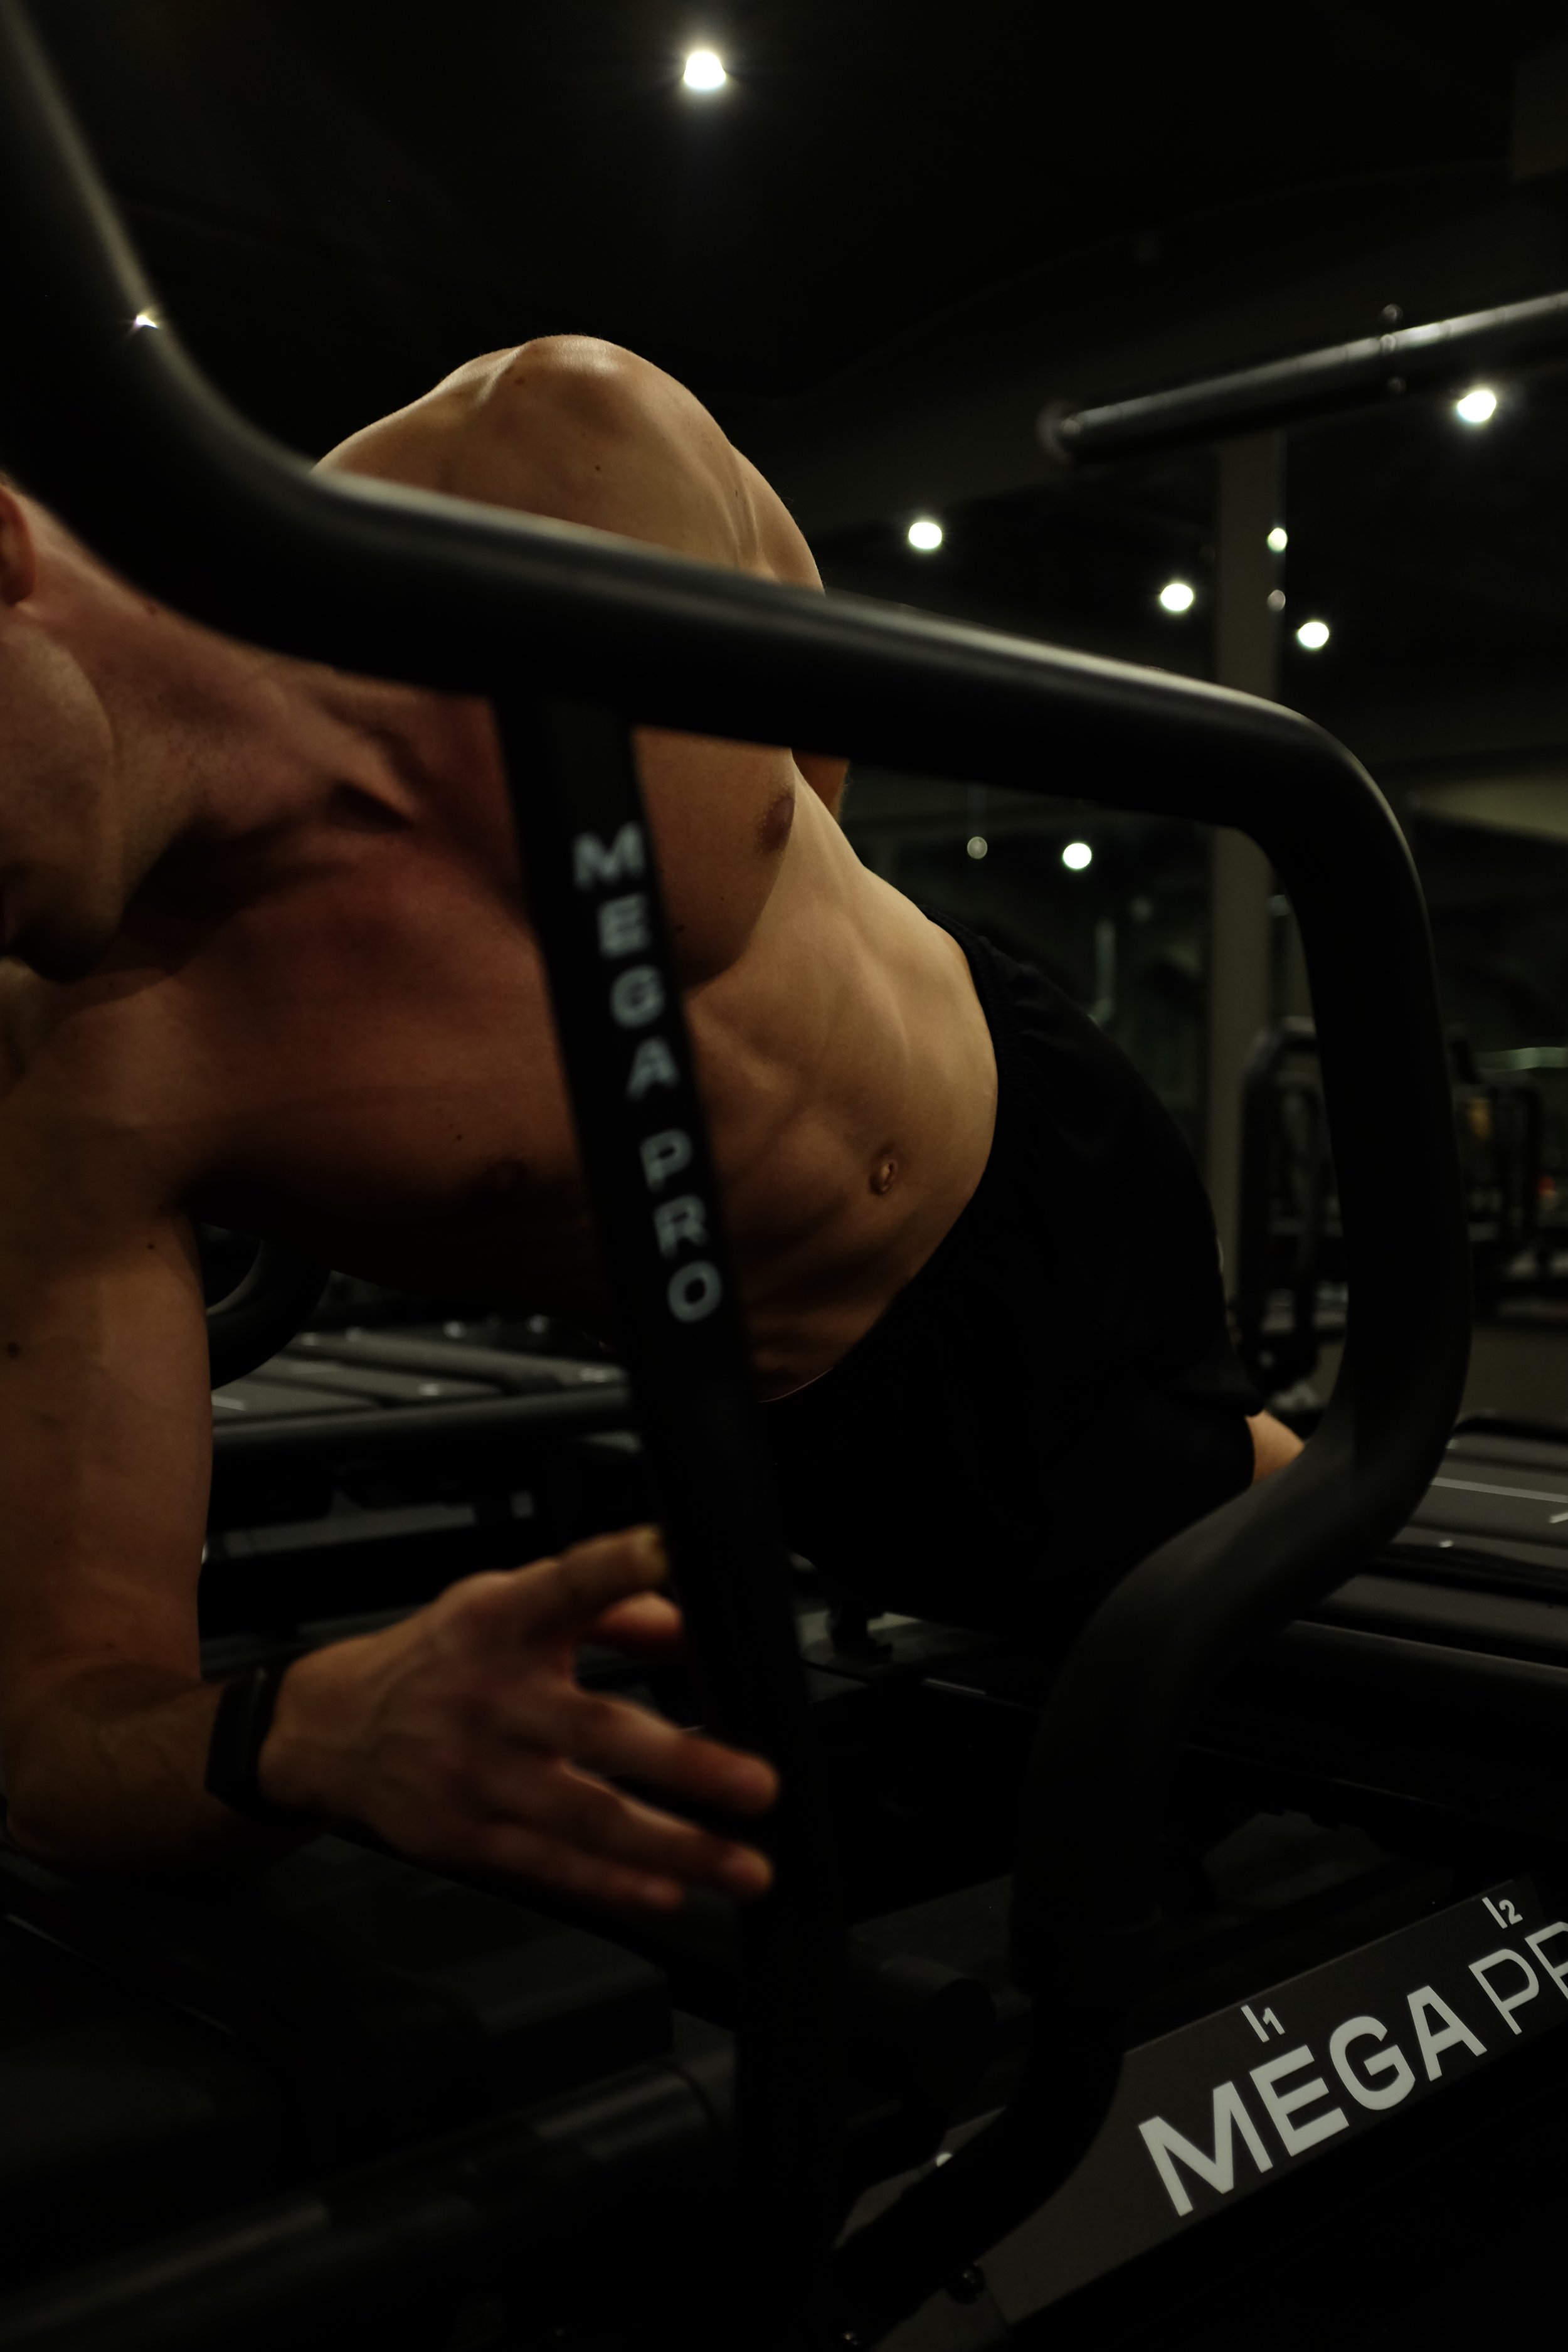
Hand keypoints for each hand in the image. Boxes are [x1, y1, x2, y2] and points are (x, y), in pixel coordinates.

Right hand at [260, 1526, 778, 1910]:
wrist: (332, 1727)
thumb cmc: (439, 1658)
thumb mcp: (507, 1605)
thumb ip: (604, 1606)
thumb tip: (688, 1623)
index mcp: (502, 1620)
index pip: (566, 1583)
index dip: (617, 1565)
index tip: (670, 1551)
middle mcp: (491, 1694)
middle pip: (598, 1729)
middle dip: (686, 1763)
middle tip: (757, 1785)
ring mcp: (478, 1772)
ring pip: (587, 1816)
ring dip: (675, 1846)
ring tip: (742, 1865)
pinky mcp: (467, 1834)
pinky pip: (552, 1866)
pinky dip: (613, 1884)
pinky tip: (668, 1891)